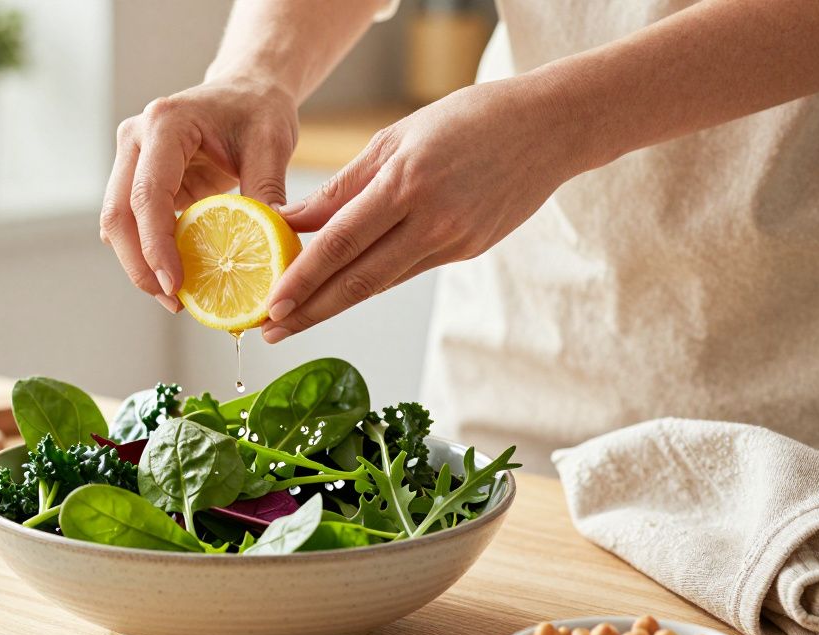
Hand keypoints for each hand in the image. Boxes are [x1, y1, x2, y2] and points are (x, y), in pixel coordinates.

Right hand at [100, 79, 298, 312]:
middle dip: (140, 266)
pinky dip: (149, 254)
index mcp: (164, 124)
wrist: (246, 90)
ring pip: (116, 225)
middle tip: (174, 302)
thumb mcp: (272, 145)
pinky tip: (177, 277)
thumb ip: (267, 192)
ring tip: (176, 297)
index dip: (155, 245)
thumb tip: (271, 248)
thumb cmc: (258, 110)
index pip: (148, 194)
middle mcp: (136, 139)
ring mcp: (131, 160)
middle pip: (118, 215)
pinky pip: (132, 225)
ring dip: (139, 265)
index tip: (173, 285)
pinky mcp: (137, 181)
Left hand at [261, 78, 584, 342]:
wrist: (549, 127)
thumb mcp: (395, 137)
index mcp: (406, 184)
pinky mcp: (469, 251)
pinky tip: (342, 292)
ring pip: (382, 283)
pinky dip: (372, 282)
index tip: (270, 304)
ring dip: (334, 305)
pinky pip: (408, 271)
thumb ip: (343, 186)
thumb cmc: (466, 119)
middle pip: (358, 281)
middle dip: (309, 311)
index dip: (302, 279)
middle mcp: (431, 221)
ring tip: (294, 319)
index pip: (341, 243)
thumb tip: (293, 220)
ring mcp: (454, 241)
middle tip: (269, 331)